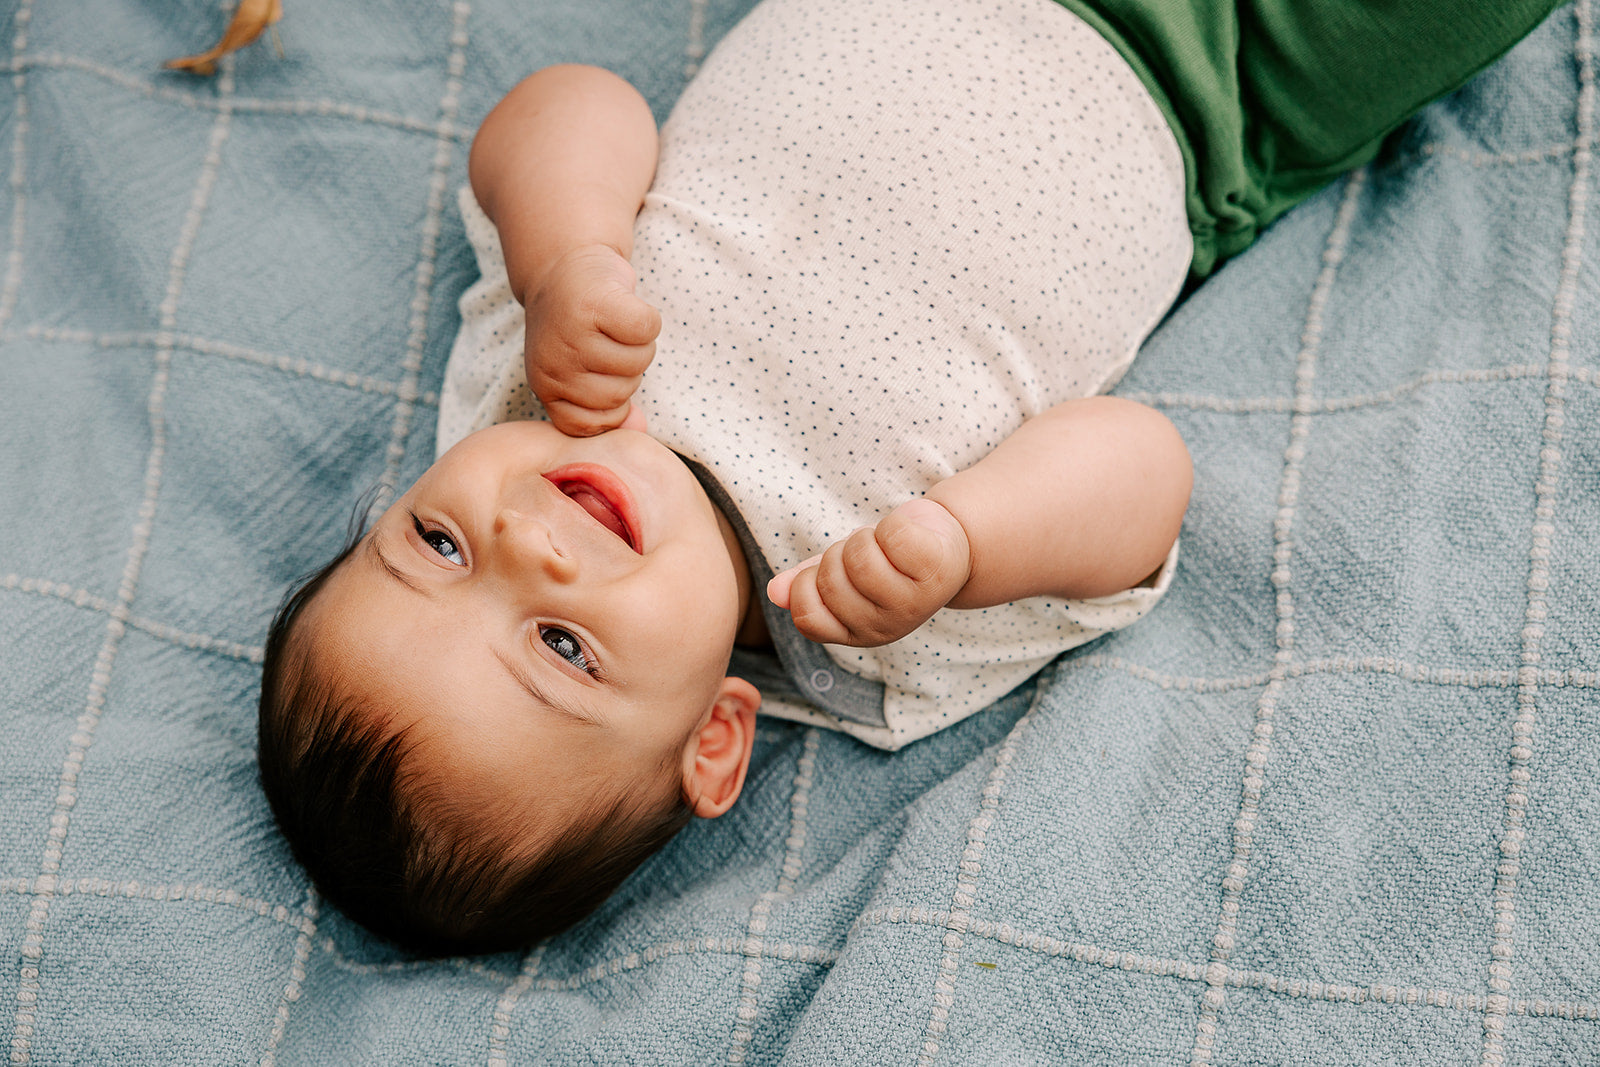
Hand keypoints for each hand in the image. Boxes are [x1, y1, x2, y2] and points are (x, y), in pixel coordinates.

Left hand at [523, 243, 660, 435]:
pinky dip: (646, 317)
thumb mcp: (582, 374)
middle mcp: (554, 363)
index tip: (601, 373)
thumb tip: (639, 428)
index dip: (613, 404)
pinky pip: (647, 329)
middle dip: (628, 369)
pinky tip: (624, 305)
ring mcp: (573, 333)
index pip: (598, 424)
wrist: (561, 263)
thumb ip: (607, 411)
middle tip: (607, 340)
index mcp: (546, 386)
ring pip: (639, 361)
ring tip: (613, 323)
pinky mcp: (596, 302)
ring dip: (638, 341)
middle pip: (623, 392)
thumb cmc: (576, 325)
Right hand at [767, 498, 971, 646]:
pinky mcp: (935, 572)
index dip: (807, 584)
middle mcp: (884, 627)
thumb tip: (774, 591)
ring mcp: (913, 604)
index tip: (830, 570)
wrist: (948, 544)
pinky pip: (891, 535)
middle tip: (866, 554)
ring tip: (886, 546)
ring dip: (867, 538)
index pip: (808, 618)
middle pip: (830, 580)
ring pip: (859, 557)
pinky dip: (894, 524)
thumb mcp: (843, 572)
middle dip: (839, 553)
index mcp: (857, 632)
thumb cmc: (889, 558)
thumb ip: (805, 584)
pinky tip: (910, 537)